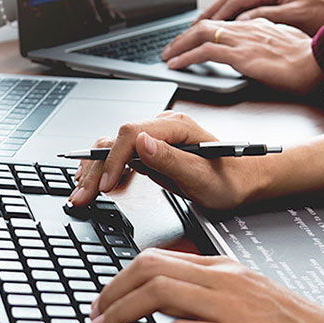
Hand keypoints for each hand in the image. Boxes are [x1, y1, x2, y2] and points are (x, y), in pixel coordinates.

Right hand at [69, 111, 266, 208]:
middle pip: (116, 139)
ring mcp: (155, 137)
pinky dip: (104, 169)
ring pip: (113, 147)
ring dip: (95, 169)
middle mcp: (163, 127)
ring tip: (80, 193)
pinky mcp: (151, 150)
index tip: (106, 185)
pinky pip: (120, 155)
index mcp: (176, 126)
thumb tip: (140, 143)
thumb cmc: (230, 179)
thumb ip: (171, 159)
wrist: (243, 181)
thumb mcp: (203, 176)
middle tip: (81, 196)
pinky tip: (93, 182)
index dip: (114, 159)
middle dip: (96, 168)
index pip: (131, 132)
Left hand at [88, 248, 323, 322]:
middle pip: (151, 269)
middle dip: (113, 290)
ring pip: (158, 294)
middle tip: (95, 313)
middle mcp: (220, 279)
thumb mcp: (244, 292)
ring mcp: (227, 306)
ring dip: (120, 312)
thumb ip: (207, 288)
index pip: (158, 258)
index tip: (107, 295)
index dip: (123, 276)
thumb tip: (165, 296)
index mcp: (221, 267)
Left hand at [161, 18, 323, 94]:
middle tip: (170, 48)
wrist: (320, 61)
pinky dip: (186, 57)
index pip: (221, 24)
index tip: (189, 40)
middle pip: (205, 25)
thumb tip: (259, 49)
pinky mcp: (241, 55)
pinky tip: (176, 65)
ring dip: (179, 45)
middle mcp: (245, 28)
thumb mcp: (285, 45)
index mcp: (256, 25)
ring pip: (200, 34)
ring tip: (167, 56)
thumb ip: (269, 43)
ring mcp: (242, 39)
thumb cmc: (309, 58)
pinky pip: (205, 52)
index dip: (201, 32)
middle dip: (183, 37)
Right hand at [196, 0, 323, 35]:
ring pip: (234, 1)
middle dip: (208, 14)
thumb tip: (241, 20)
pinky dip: (228, 16)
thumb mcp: (294, 17)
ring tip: (200, 28)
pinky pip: (243, 7)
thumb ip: (265, 17)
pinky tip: (222, 27)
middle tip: (191, 29)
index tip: (200, 29)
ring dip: (216, 14)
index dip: (215, 16)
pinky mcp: (273, 2)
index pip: (234, 1)